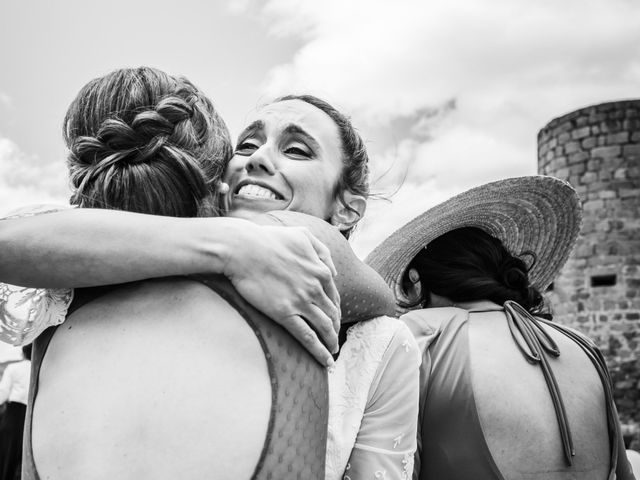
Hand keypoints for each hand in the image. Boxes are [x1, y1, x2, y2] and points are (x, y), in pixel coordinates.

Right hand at [223, 224, 339, 365]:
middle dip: (335, 330)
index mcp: (321, 270)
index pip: (335, 298)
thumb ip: (322, 251)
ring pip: (324, 328)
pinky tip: (324, 361)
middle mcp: (316, 288)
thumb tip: (334, 270)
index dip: (336, 312)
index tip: (335, 321)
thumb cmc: (269, 239)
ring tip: (331, 354)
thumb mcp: (303, 235)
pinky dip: (319, 351)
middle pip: (332, 315)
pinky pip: (307, 337)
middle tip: (334, 341)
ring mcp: (301, 302)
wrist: (243, 248)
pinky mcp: (284, 313)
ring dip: (330, 343)